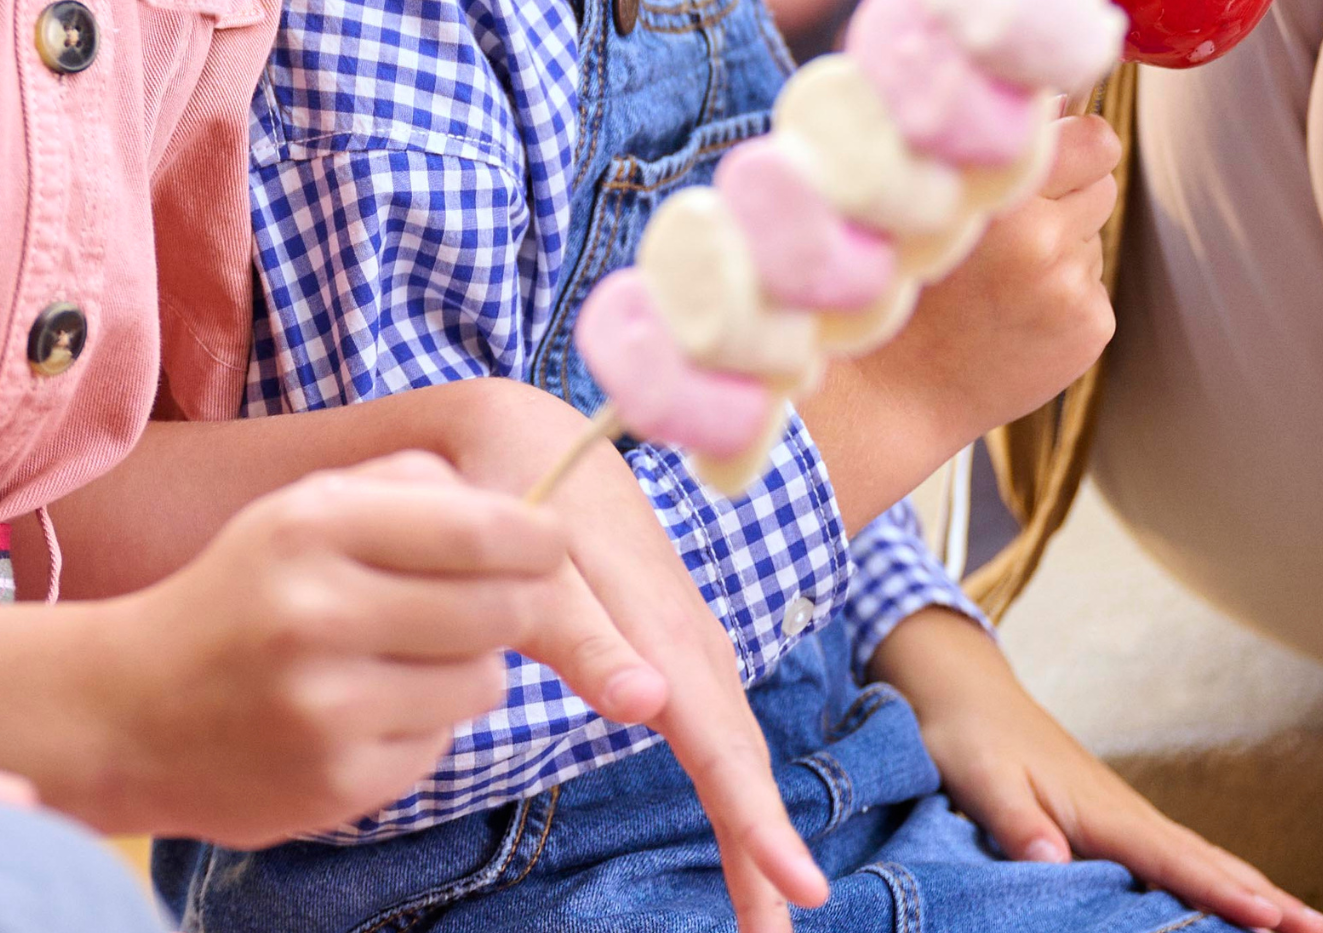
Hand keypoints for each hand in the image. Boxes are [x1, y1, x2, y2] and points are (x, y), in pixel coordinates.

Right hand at [0, 451, 562, 844]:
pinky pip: (440, 744)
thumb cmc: (239, 596)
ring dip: (465, 669)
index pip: (478, 528)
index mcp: (309, 527)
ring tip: (403, 660)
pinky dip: (421, 726)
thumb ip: (407, 488)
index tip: (549, 545)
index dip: (538, 538)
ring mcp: (327, 706)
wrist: (128, 710)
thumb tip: (522, 510)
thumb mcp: (299, 511)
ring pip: (481, 682)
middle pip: (498, 608)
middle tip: (488, 604)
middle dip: (514, 604)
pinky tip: (364, 713)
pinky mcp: (337, 781)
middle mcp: (317, 613)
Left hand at [458, 398, 831, 932]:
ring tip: (766, 919)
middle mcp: (692, 644)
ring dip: (752, 834)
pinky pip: (715, 737)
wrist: (531, 436)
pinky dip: (734, 796)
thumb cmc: (525, 499)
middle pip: (738, 761)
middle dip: (763, 851)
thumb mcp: (537, 559)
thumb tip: (645, 710)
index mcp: (663, 629)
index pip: (719, 741)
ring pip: (732, 753)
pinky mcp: (674, 654)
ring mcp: (689, 650)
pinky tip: (742, 847)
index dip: (756, 818)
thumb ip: (582, 634)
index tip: (797, 889)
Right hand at [804, 113, 1119, 521]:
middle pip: (1102, 177)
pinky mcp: (1091, 326)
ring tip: (1001, 271)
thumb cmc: (900, 281)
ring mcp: (1071, 287)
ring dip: (1062, 239)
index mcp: (999, 197)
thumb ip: (989, 150)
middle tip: (1009, 220)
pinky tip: (1014, 308)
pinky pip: (1093, 280)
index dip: (1074, 139)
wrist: (897, 389)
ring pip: (1094, 229)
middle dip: (1067, 188)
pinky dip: (1064, 288)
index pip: (1095, 138)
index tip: (1051, 147)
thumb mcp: (928, 201)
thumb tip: (1054, 97)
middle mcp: (1044, 239)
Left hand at [870, 609, 1322, 932]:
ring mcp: (1125, 815)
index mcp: (1101, 812)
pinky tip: (1233, 897)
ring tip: (1302, 922)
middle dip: (1267, 898)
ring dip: (1253, 889)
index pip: (1175, 860)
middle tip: (1320, 930)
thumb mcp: (980, 779)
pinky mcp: (1113, 819)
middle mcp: (1126, 813)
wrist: (963, 690)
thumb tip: (1055, 864)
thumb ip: (1018, 824)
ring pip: (1201, 857)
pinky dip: (1216, 877)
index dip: (1225, 893)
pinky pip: (1178, 855)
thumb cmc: (969, 735)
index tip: (1273, 918)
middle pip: (1209, 861)